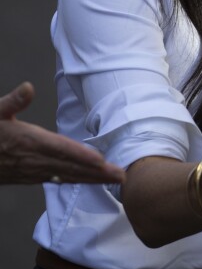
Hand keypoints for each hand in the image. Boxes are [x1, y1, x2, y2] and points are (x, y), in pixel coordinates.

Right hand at [0, 81, 124, 184]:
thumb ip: (12, 101)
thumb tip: (28, 87)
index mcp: (28, 140)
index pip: (61, 149)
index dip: (82, 156)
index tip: (102, 161)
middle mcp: (33, 159)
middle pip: (71, 167)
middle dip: (97, 172)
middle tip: (122, 176)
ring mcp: (31, 171)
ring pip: (67, 176)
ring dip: (92, 179)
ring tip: (114, 180)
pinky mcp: (28, 177)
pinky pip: (57, 180)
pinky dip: (76, 181)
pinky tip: (88, 181)